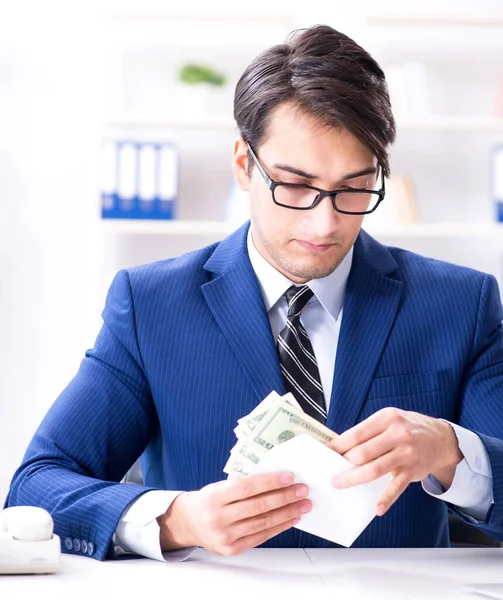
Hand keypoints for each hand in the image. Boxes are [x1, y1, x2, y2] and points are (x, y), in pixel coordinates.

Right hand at [157, 472, 310, 555]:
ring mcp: (225, 536)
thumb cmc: (209, 500)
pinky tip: (291, 518)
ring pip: (263, 523)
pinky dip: (279, 527)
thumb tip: (276, 480)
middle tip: (302, 490)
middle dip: (285, 497)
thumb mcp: (219, 486)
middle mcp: (218, 518)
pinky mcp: (232, 549)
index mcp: (214, 497)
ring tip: (302, 505)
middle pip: (258, 506)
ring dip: (287, 513)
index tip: (289, 477)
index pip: (247, 487)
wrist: (189, 523)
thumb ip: (242, 485)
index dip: (270, 482)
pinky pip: (261, 536)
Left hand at [327, 408, 462, 515]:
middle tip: (331, 471)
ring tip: (339, 484)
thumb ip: (368, 431)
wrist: (441, 438)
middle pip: (363, 452)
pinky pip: (396, 487)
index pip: (356, 434)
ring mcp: (406, 453)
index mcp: (387, 418)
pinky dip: (386, 498)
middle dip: (343, 463)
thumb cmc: (407, 428)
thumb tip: (340, 445)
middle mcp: (397, 434)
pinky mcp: (412, 471)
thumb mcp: (389, 420)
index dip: (338, 445)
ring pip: (374, 469)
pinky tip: (377, 508)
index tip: (325, 452)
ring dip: (353, 479)